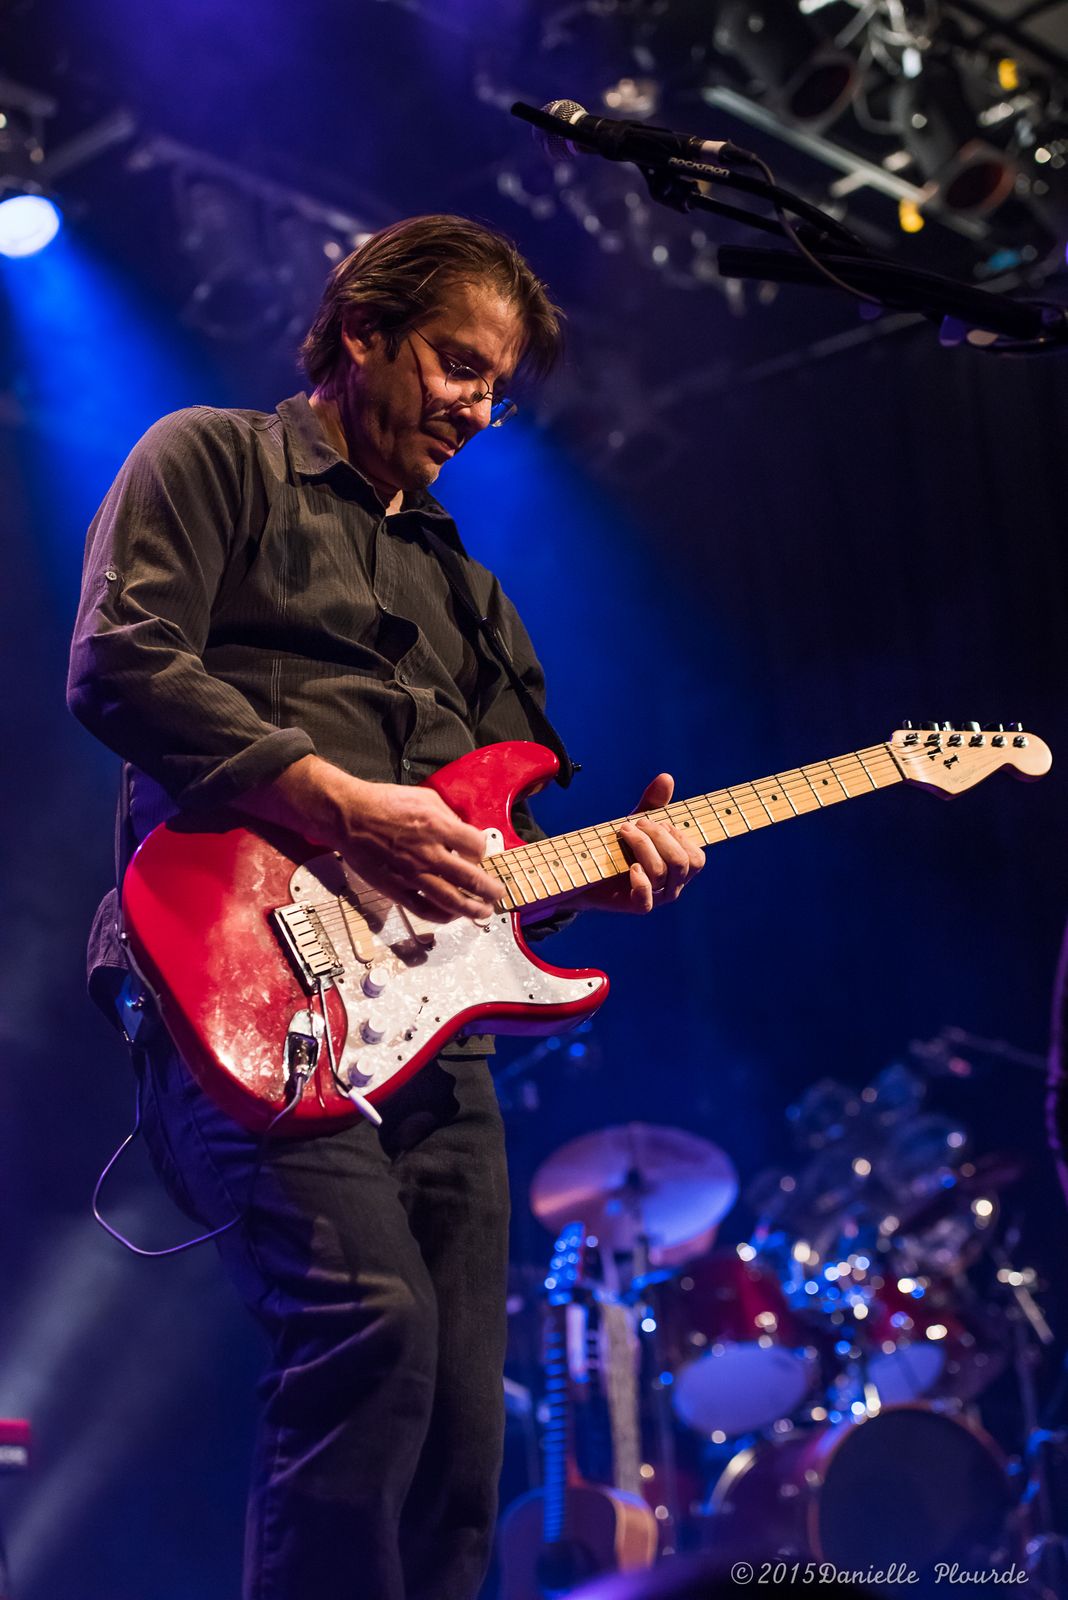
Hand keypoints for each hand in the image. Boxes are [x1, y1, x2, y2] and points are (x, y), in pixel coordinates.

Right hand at [240, 756, 502, 922]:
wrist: (349, 817)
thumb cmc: (385, 804)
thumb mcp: (424, 797)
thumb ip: (449, 818)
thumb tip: (466, 836)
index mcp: (437, 826)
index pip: (476, 845)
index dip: (483, 850)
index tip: (480, 853)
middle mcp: (429, 853)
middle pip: (470, 878)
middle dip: (489, 889)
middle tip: (497, 894)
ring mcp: (413, 875)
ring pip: (451, 900)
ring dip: (472, 909)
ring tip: (483, 912)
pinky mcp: (396, 889)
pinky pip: (424, 909)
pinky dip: (441, 916)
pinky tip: (451, 916)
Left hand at [565, 772, 704, 915]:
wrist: (586, 870)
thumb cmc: (619, 847)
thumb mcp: (637, 822)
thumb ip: (653, 803)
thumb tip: (666, 778)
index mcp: (680, 866)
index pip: (697, 856)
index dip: (679, 835)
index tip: (656, 820)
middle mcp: (673, 884)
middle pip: (682, 862)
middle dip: (659, 836)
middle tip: (636, 823)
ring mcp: (656, 896)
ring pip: (661, 872)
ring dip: (642, 846)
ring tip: (624, 832)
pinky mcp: (636, 905)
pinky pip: (646, 898)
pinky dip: (640, 880)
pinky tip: (630, 867)